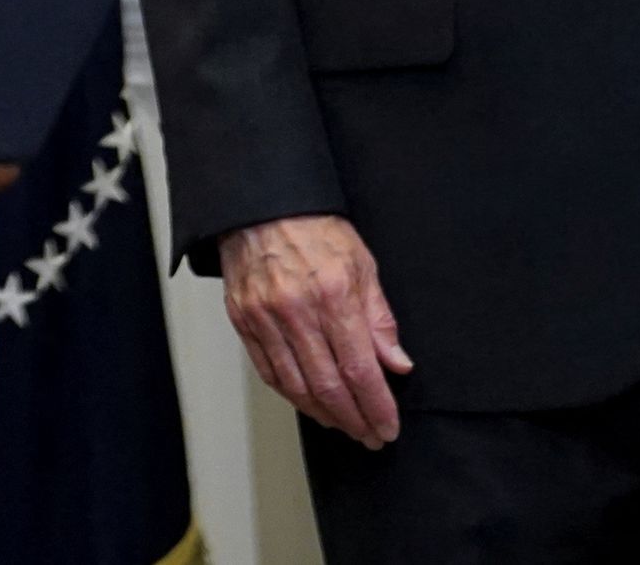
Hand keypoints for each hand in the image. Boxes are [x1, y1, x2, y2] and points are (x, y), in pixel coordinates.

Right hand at [223, 212, 413, 446]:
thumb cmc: (313, 229)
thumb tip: (397, 364)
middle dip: (354, 420)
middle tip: (370, 436)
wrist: (260, 204)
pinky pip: (267, 371)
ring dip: (323, 414)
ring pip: (296, 386)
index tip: (388, 427)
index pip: (360, 370)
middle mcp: (296, 311)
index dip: (377, 407)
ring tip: (343, 424)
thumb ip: (380, 318)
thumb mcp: (362, 264)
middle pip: (328, 387)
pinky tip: (308, 402)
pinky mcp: (242, 319)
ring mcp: (264, 317)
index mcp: (333, 296)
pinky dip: (290, 394)